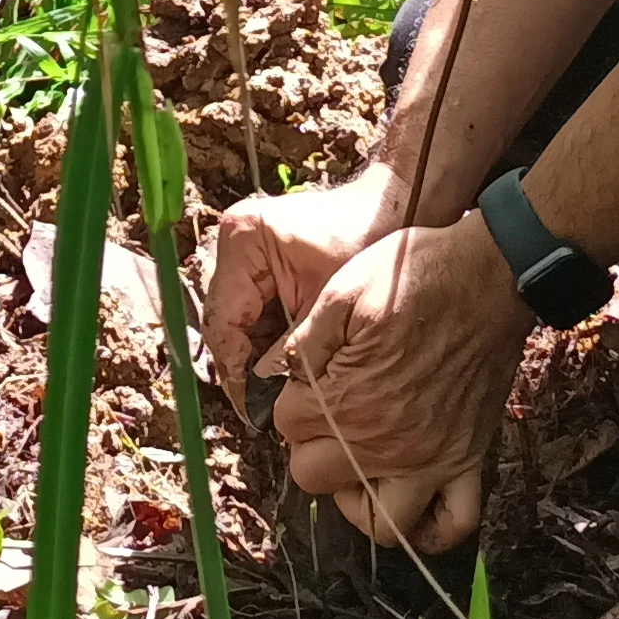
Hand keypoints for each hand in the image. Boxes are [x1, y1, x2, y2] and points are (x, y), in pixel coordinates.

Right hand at [202, 159, 396, 391]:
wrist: (396, 208)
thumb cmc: (367, 243)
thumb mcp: (328, 305)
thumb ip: (291, 351)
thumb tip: (265, 399)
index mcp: (242, 241)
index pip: (222, 323)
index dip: (236, 372)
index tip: (255, 409)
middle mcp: (232, 244)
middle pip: (225, 325)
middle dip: (247, 367)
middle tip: (268, 408)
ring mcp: (245, 255)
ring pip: (237, 324)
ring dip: (257, 357)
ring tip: (281, 393)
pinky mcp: (260, 266)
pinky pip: (255, 314)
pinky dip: (270, 341)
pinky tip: (290, 366)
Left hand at [268, 218, 530, 551]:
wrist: (492, 274)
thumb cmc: (416, 275)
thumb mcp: (342, 291)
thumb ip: (303, 343)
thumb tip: (277, 377)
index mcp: (346, 400)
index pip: (286, 425)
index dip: (291, 397)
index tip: (311, 376)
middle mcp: (385, 443)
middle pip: (313, 477)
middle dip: (311, 445)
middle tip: (329, 411)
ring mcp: (431, 458)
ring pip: (378, 522)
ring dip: (358, 498)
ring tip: (359, 461)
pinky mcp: (469, 458)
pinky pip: (453, 522)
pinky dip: (433, 525)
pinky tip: (414, 495)